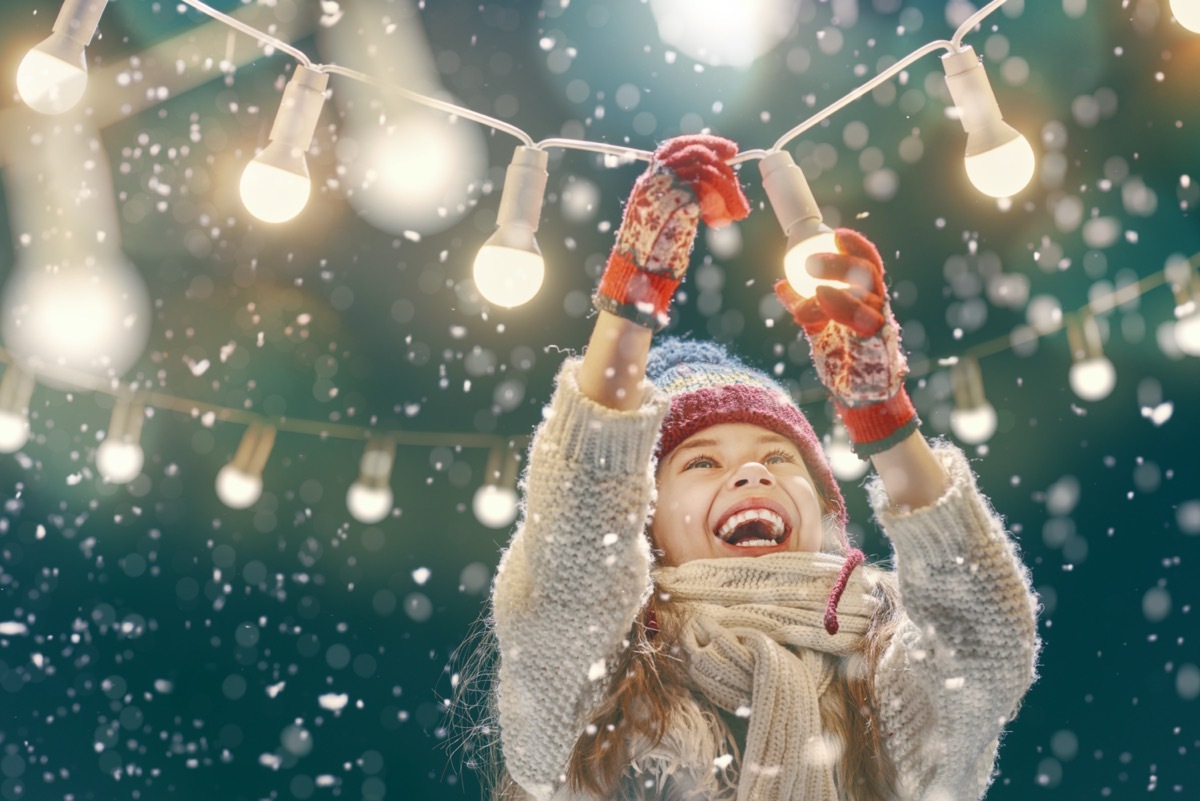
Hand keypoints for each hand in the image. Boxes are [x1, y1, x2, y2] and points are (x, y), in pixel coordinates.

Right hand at [594, 135, 749, 329]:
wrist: (636, 275)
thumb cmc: (652, 251)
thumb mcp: (664, 216)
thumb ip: (682, 195)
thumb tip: (714, 180)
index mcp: (648, 181)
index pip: (675, 147)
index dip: (705, 143)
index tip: (729, 150)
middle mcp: (653, 182)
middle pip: (696, 155)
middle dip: (724, 169)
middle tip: (737, 190)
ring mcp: (663, 193)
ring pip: (706, 173)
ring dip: (728, 190)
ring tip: (738, 210)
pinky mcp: (675, 207)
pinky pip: (707, 194)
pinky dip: (721, 205)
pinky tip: (722, 221)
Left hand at [774, 229, 917, 455]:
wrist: (858, 396)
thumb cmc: (841, 357)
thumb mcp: (819, 327)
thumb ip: (803, 305)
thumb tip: (780, 285)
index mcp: (868, 297)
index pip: (870, 264)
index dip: (858, 246)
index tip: (837, 234)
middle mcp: (878, 307)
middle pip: (868, 274)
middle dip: (839, 263)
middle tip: (808, 260)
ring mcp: (880, 325)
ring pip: (866, 296)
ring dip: (837, 285)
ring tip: (812, 282)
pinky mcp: (878, 344)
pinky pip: (862, 321)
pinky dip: (841, 307)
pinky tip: (821, 299)